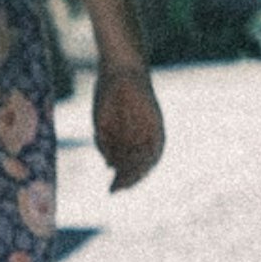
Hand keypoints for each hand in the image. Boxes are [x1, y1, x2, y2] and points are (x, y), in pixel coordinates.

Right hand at [90, 60, 164, 190]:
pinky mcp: (157, 124)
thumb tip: (110, 166)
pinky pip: (155, 147)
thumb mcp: (103, 124)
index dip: (124, 179)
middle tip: (114, 190)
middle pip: (140, 165)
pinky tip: (131, 167)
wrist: (120, 70)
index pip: (132, 165)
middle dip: (127, 180)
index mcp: (131, 137)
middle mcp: (145, 135)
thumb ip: (107, 145)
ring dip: (135, 173)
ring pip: (147, 160)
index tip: (112, 190)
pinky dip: (146, 159)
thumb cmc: (108, 94)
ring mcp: (152, 130)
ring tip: (122, 183)